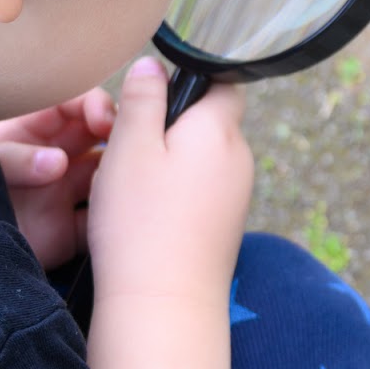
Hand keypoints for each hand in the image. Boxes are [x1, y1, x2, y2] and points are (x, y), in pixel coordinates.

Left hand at [0, 88, 115, 269]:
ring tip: (125, 180)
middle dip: (119, 136)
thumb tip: (57, 162)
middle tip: (131, 144)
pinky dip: (116, 219)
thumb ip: (16, 158)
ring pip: (108, 177)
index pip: (74, 105)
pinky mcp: (71, 232)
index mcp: (33, 132)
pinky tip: (119, 217)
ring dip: (120, 176)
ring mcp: (66, 195)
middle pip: (100, 138)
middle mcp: (56, 158)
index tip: (105, 120)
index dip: (95, 106)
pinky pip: (104, 221)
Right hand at [87, 57, 252, 302]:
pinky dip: (177, 192)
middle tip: (130, 145)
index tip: (153, 97)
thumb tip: (153, 66)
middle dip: (173, 125)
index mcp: (220, 128)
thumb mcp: (130, 147)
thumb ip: (143, 100)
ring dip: (171, 161)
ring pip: (204, 158)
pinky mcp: (227, 224)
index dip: (190, 80)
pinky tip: (148, 214)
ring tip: (134, 185)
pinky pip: (203, 190)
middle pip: (210, 121)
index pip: (223, 81)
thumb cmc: (141, 222)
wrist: (163, 303)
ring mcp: (238, 193)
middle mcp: (239, 157)